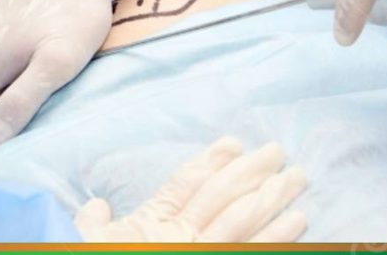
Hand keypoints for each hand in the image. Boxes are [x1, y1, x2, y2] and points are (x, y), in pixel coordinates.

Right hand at [74, 137, 306, 242]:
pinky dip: (278, 238)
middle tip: (279, 152)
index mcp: (152, 223)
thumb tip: (98, 205)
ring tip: (297, 179)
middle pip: (223, 197)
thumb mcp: (87, 241)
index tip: (234, 143)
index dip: (211, 161)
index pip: (187, 184)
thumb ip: (93, 221)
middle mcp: (181, 238)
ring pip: (245, 222)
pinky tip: (299, 222)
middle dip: (253, 173)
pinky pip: (252, 252)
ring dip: (274, 198)